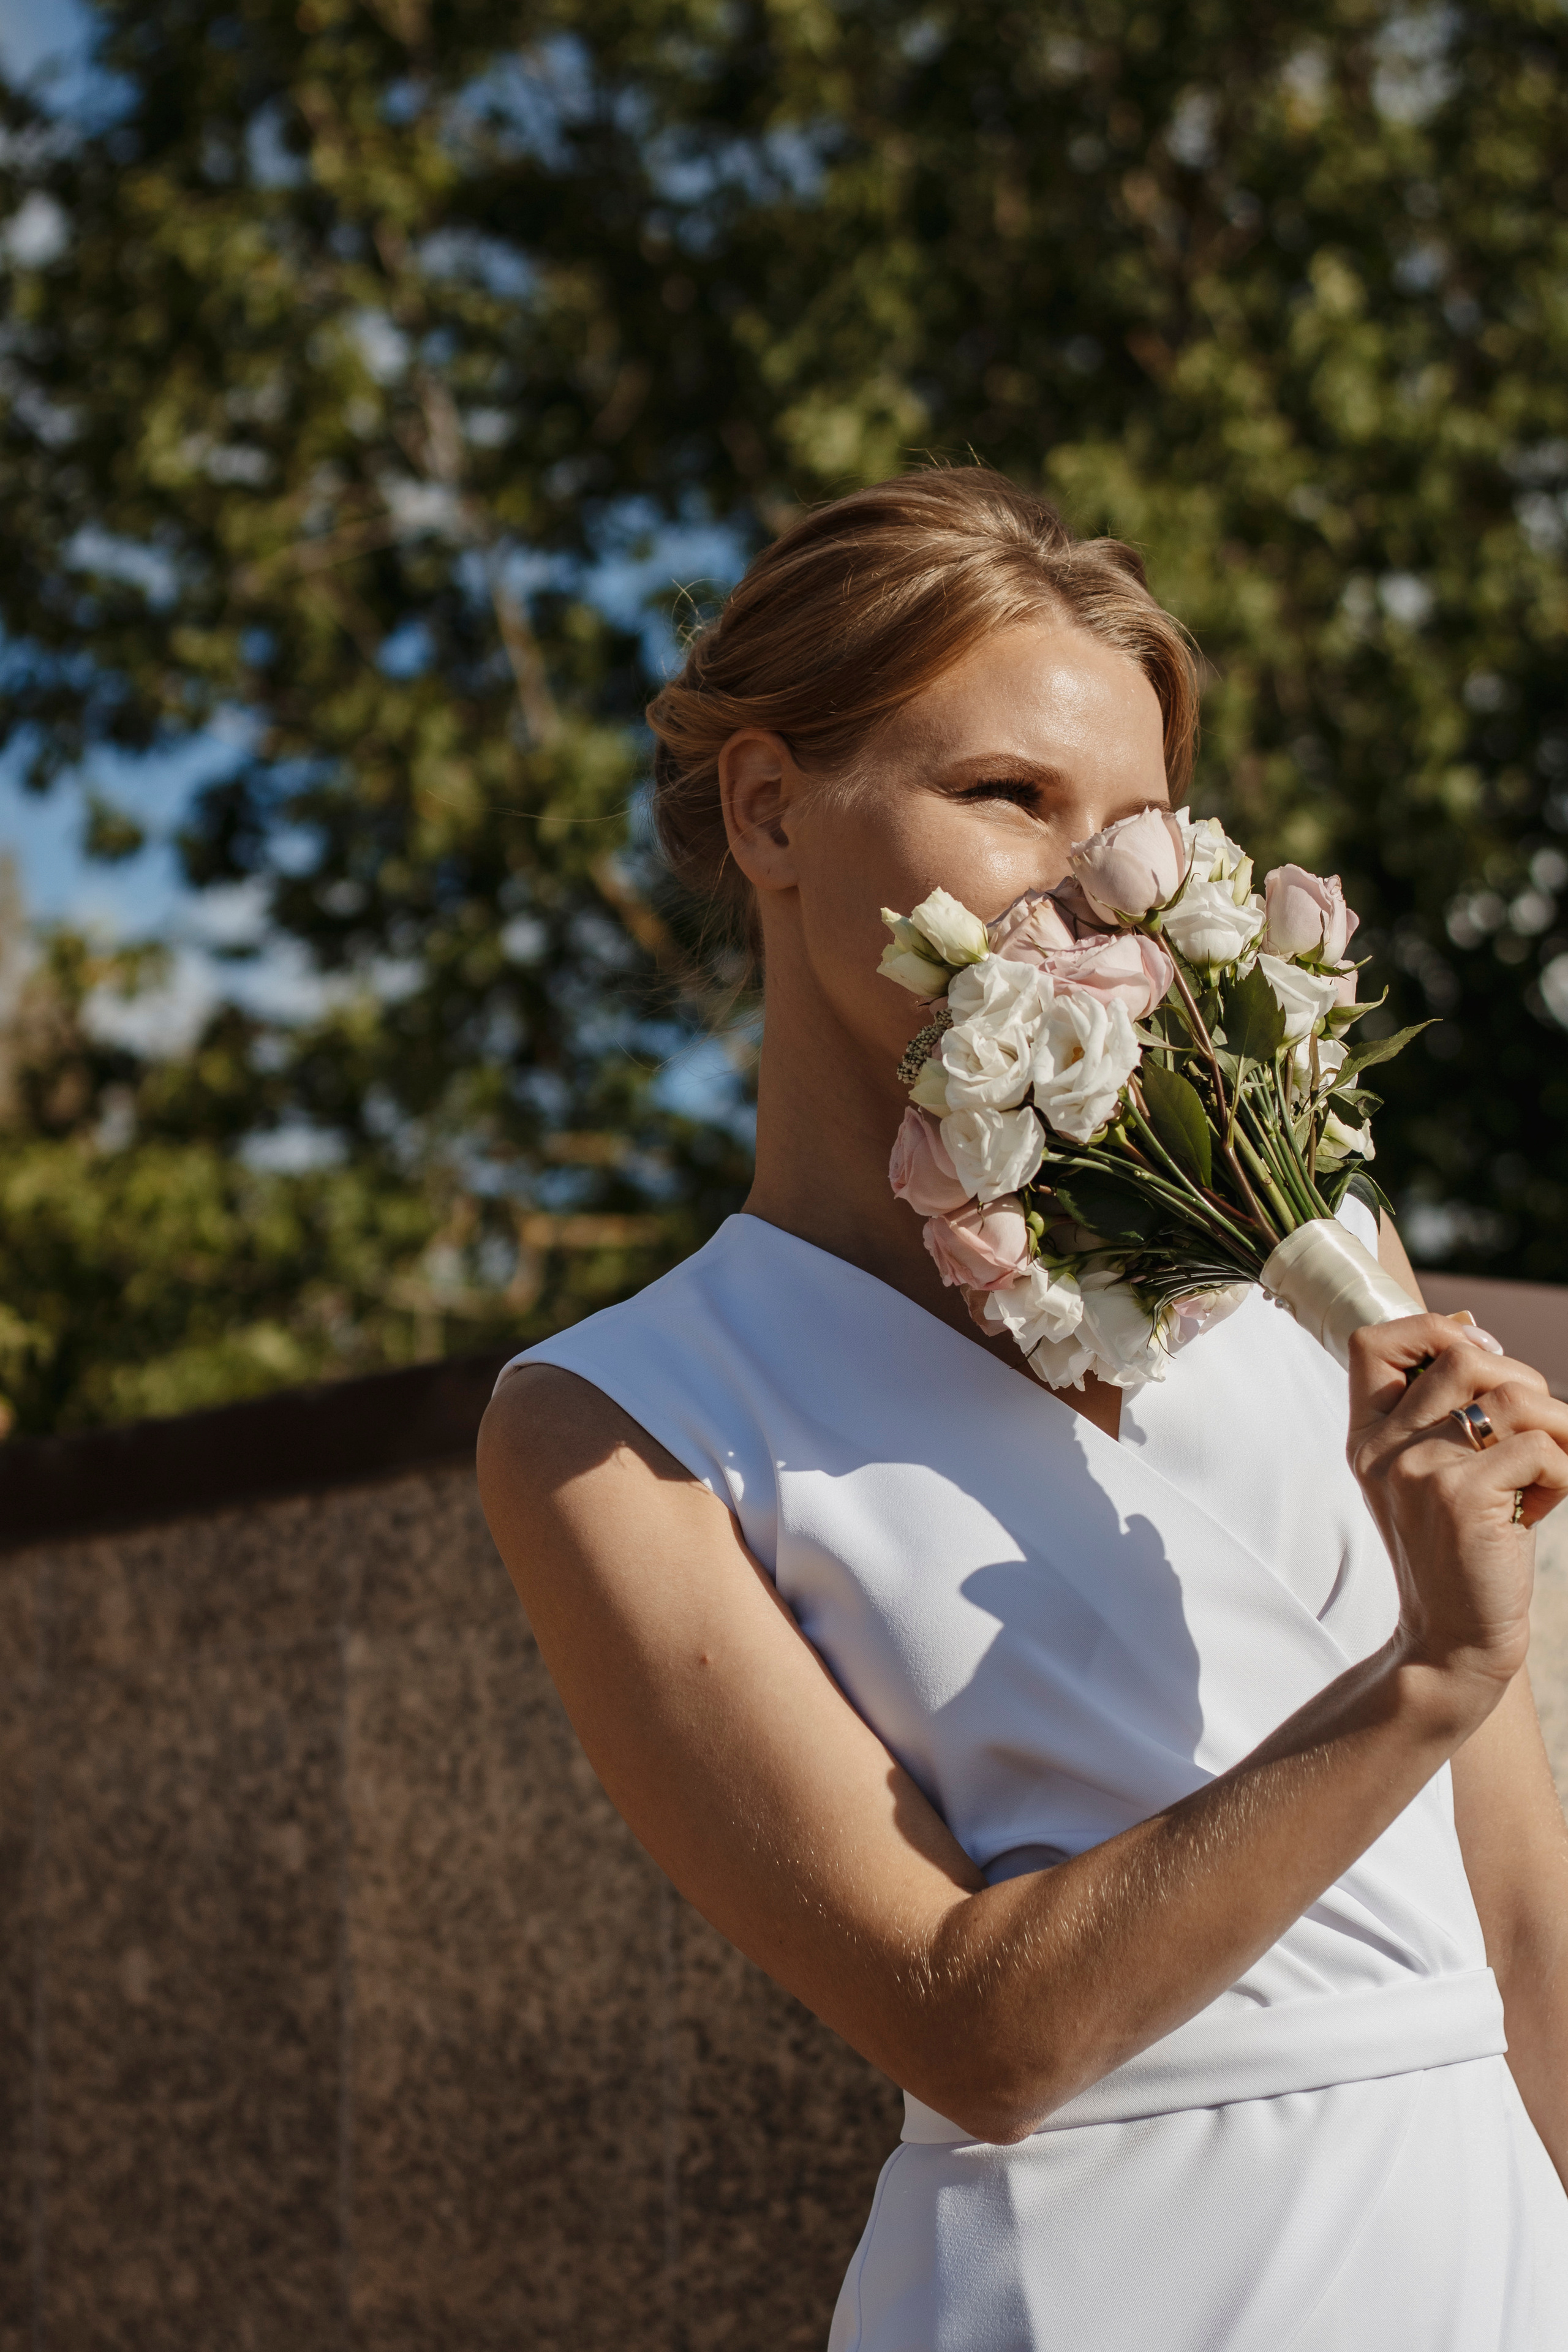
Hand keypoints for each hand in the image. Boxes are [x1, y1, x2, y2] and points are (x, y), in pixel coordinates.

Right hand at [1347, 1316, 1567, 1699]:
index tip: (1476, 1354)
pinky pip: (1540, 1449)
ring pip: (1512, 1397)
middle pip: (1463, 1357)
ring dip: (1557, 1427)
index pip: (1372, 1342)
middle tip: (1536, 1430)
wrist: (1453, 1640)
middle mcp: (1382, 1449)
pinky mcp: (1462, 1497)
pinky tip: (1545, 1506)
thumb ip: (1439, 1413)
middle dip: (1523, 1381)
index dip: (1430, 1330)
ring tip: (1552, 1468)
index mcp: (1367, 1438)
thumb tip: (1477, 1332)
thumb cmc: (1458, 1552)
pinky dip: (1564, 1473)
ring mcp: (1417, 1471)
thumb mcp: (1430, 1477)